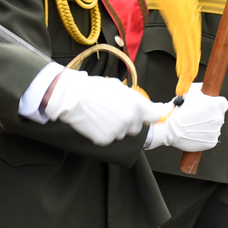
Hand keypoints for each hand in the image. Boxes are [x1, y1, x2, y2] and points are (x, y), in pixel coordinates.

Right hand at [44, 70, 169, 146]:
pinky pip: (109, 138)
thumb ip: (134, 98)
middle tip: (115, 113)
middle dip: (130, 122)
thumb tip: (143, 105)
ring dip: (116, 128)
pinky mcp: (106, 139)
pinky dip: (104, 133)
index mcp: (136, 105)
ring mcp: (118, 131)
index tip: (145, 116)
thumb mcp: (119, 87)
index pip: (154, 116)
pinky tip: (96, 122)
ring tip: (103, 116)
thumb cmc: (95, 89)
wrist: (74, 98)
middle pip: (137, 128)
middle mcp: (130, 119)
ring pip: (122, 134)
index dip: (148, 116)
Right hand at [147, 85, 227, 151]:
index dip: (214, 104)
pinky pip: (210, 138)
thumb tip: (204, 88)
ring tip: (194, 125)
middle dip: (210, 115)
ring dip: (207, 126)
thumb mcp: (191, 91)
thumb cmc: (179, 108)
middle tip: (197, 116)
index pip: (223, 103)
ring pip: (214, 127)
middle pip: (218, 116)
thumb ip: (201, 89)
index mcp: (218, 105)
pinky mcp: (211, 142)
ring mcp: (216, 131)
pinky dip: (204, 136)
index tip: (207, 106)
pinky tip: (194, 133)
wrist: (169, 127)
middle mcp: (220, 118)